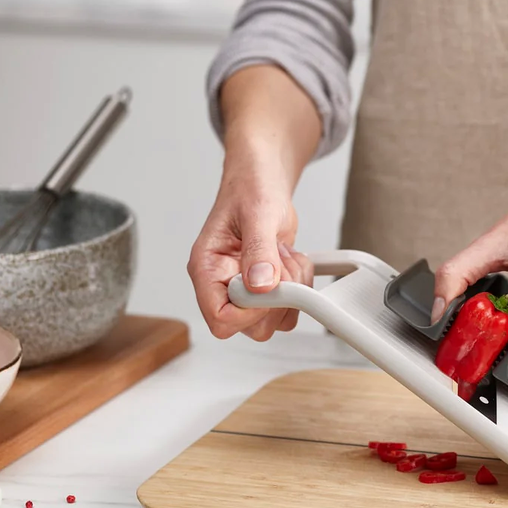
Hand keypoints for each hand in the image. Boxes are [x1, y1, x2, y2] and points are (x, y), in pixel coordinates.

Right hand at [188, 151, 313, 340]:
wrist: (262, 181)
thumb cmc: (250, 188)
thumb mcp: (257, 213)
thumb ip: (258, 249)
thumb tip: (260, 285)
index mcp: (206, 269)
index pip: (220, 319)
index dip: (251, 311)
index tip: (269, 286)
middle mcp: (222, 284)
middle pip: (250, 326)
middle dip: (277, 297)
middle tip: (279, 262)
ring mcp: (244, 288)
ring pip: (274, 319)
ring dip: (292, 288)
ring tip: (283, 254)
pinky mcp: (266, 287)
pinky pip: (289, 306)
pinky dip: (301, 284)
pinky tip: (290, 257)